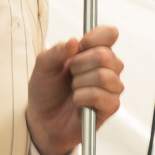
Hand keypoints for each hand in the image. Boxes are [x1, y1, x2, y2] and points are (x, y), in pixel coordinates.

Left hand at [26, 25, 123, 154]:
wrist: (43, 120)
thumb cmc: (46, 92)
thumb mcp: (43, 67)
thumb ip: (55, 51)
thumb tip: (74, 41)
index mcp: (93, 52)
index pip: (109, 34)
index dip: (94, 38)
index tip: (79, 48)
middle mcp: (107, 67)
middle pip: (105, 55)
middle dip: (78, 65)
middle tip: (69, 75)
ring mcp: (111, 87)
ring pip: (103, 76)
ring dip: (79, 83)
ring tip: (73, 90)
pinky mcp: (111, 106)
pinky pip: (101, 96)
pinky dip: (82, 97)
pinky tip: (77, 100)